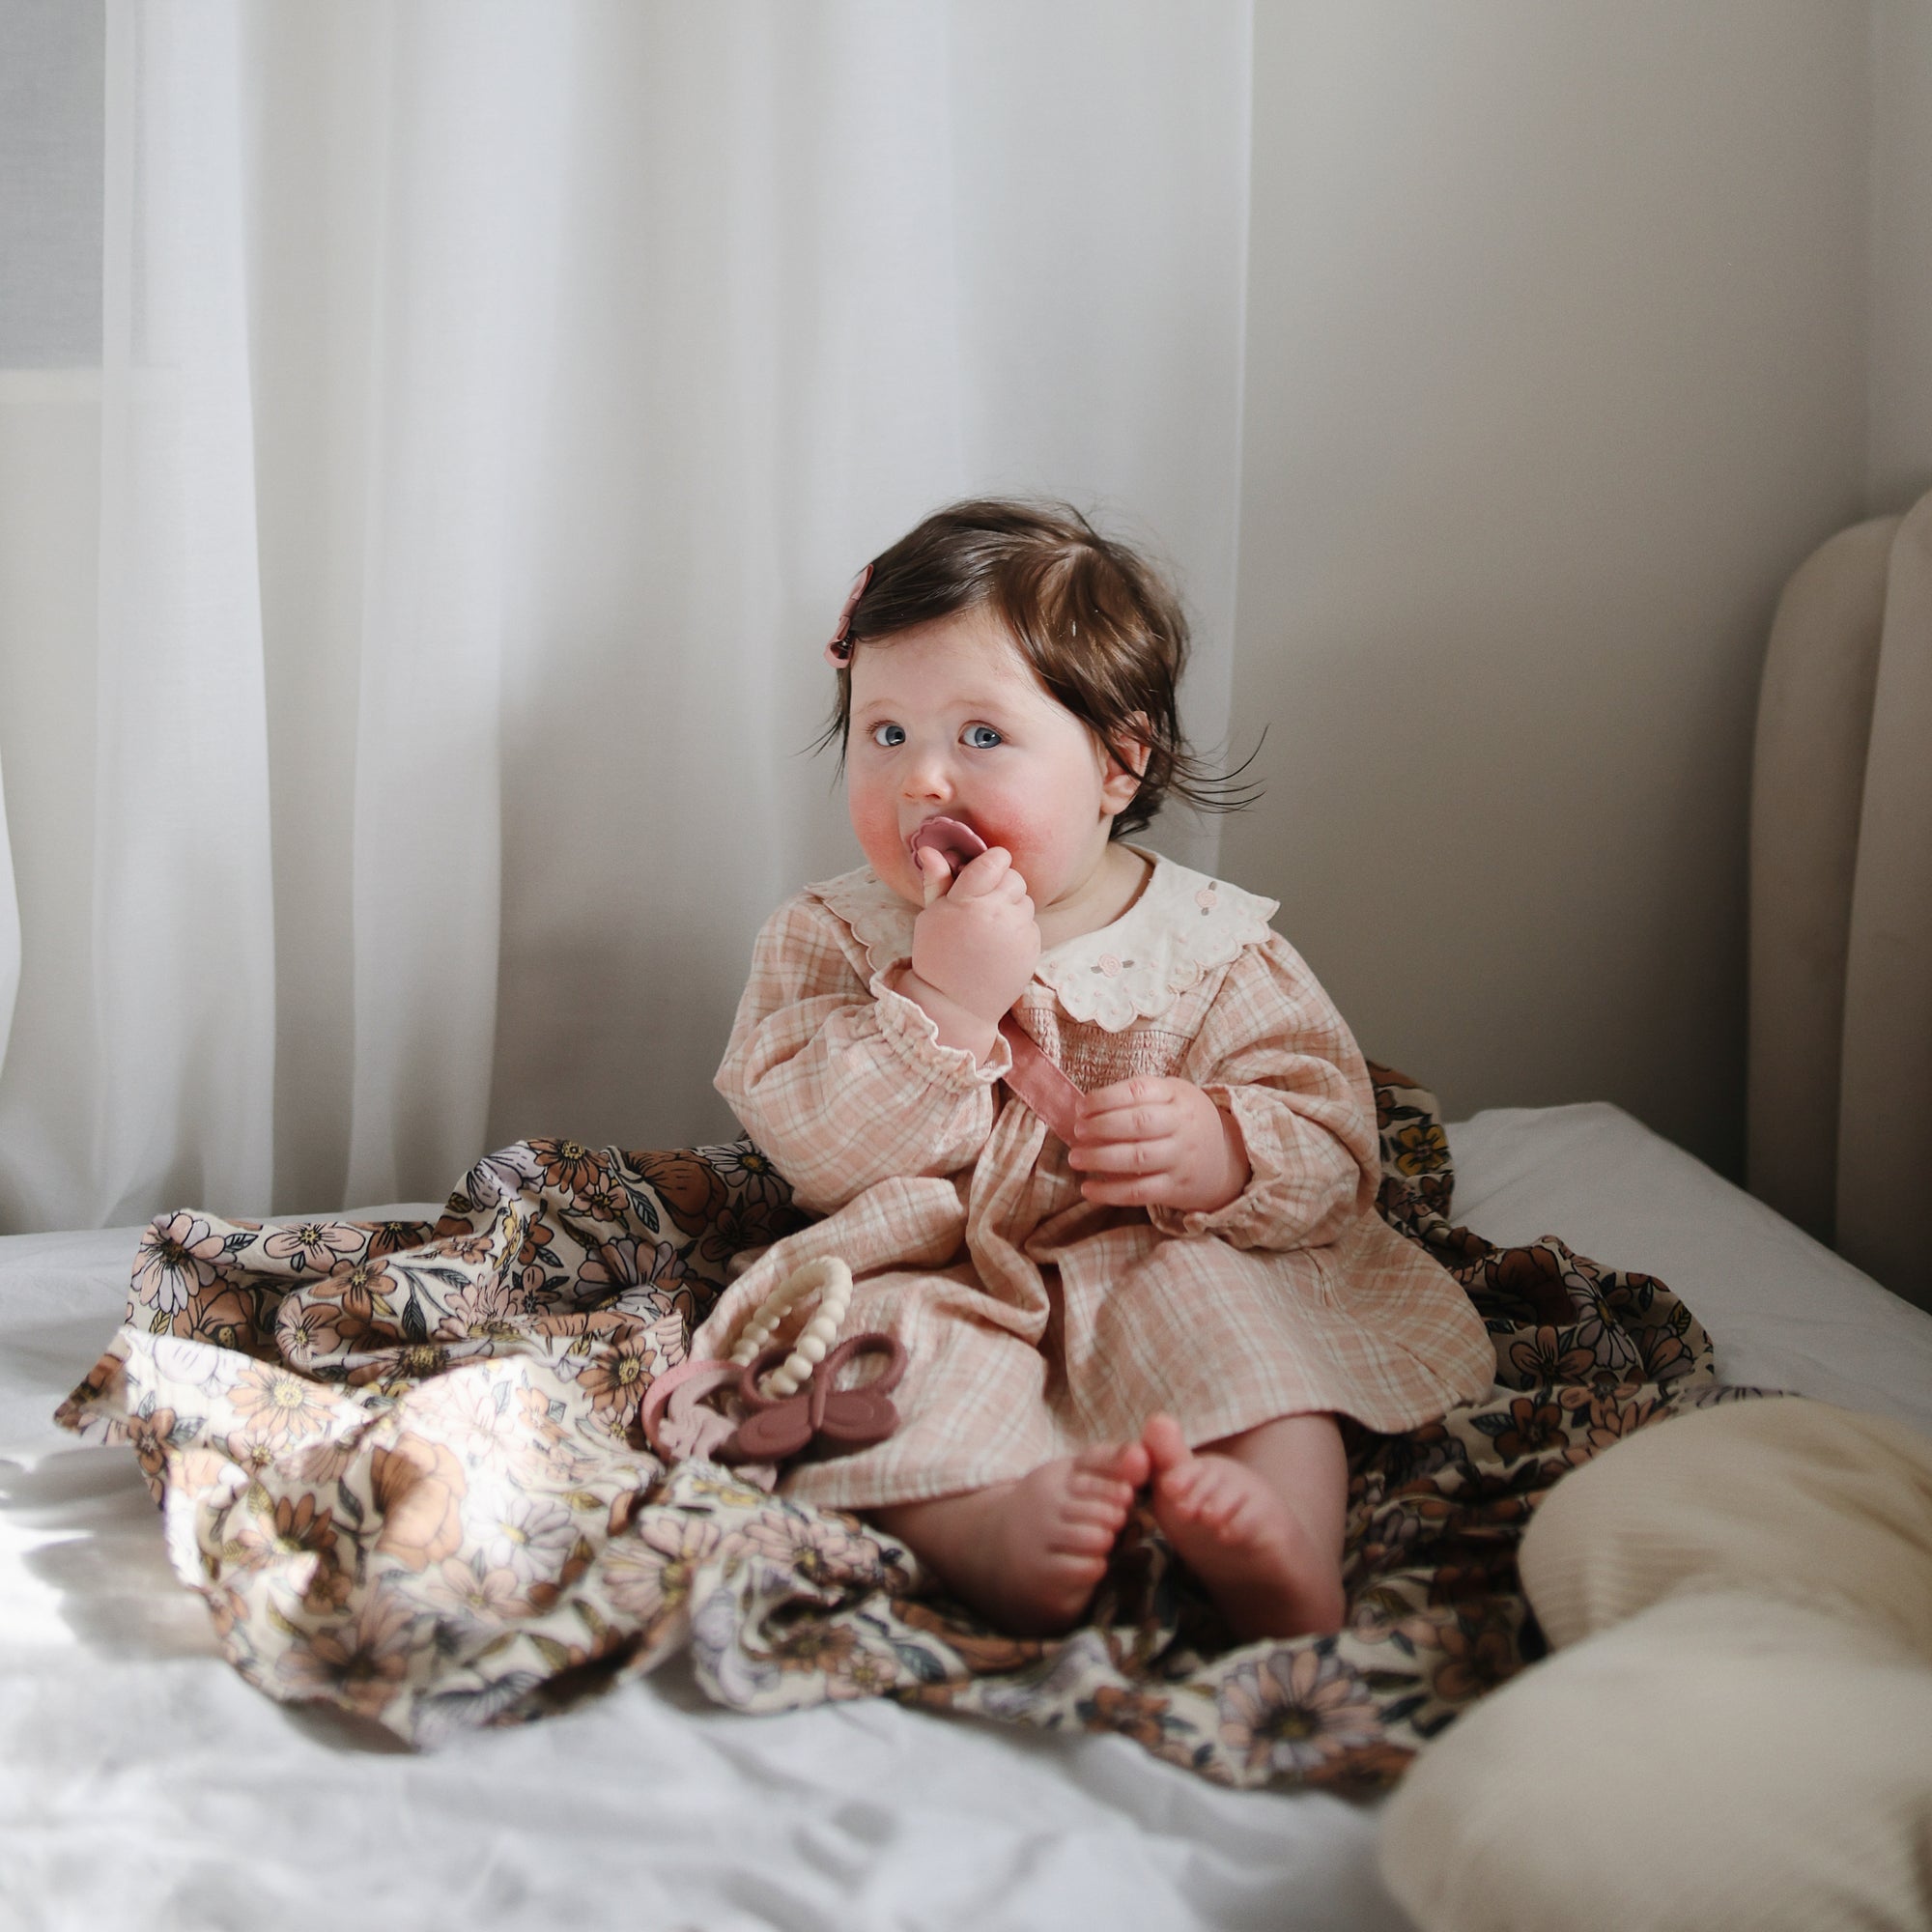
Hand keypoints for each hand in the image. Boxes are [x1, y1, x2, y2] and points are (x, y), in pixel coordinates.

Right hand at [907, 845, 1040, 1024]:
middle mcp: (997, 912)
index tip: (983, 873)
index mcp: (968, 901)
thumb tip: (931, 849)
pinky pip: (1032, 925)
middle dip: (1001, 886)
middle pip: (1014, 878)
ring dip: (1011, 908)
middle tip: (982, 906)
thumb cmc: (938, 956)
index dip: (992, 863)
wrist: (955, 1004)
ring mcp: (1018, 931)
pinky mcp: (1032, 948)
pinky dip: (1019, 930)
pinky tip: (999, 946)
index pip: (997, 860)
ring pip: (1026, 900)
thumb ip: (937, 880)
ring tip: (989, 929)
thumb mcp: (931, 916)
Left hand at [1068, 1077, 1250, 1212]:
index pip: (1138, 1091)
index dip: (1105, 1099)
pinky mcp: (1176, 1189)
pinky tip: (1088, 1189)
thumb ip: (1139, 1096)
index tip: (1081, 1108)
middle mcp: (1181, 1126)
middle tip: (1077, 1132)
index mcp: (1177, 1096)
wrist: (1230, 1158)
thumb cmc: (1186, 1121)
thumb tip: (1087, 1108)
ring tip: (1075, 1158)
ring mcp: (1180, 1159)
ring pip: (1137, 1158)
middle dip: (1100, 1127)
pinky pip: (1140, 1192)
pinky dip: (1110, 1192)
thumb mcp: (1174, 1095)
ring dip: (1100, 1159)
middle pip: (1138, 1124)